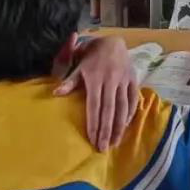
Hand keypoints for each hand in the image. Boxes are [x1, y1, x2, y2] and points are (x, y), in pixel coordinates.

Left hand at [54, 36, 139, 150]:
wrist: (113, 41)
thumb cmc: (92, 56)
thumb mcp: (79, 66)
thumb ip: (70, 81)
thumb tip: (55, 93)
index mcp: (95, 79)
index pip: (94, 106)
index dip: (94, 123)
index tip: (92, 139)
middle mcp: (111, 81)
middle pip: (109, 110)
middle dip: (106, 130)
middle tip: (104, 148)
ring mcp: (123, 80)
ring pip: (122, 106)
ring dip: (119, 125)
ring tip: (115, 142)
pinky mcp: (133, 79)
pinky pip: (133, 98)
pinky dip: (130, 112)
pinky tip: (126, 125)